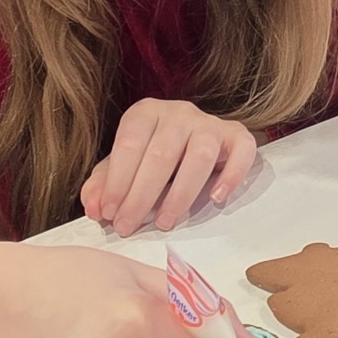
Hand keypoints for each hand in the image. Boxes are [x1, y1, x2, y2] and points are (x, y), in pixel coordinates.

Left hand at [82, 99, 258, 236]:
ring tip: (165, 222)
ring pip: (200, 155)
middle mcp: (179, 112)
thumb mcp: (123, 167)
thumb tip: (95, 208)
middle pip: (161, 154)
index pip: (129, 144)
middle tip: (128, 226)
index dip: (117, 182)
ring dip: (180, 194)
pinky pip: (241, 151)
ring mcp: (210, 122)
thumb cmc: (152, 156)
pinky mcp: (237, 135)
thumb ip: (104, 184)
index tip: (109, 213)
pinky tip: (215, 199)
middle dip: (141, 196)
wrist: (194, 141)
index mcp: (146, 113)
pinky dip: (231, 175)